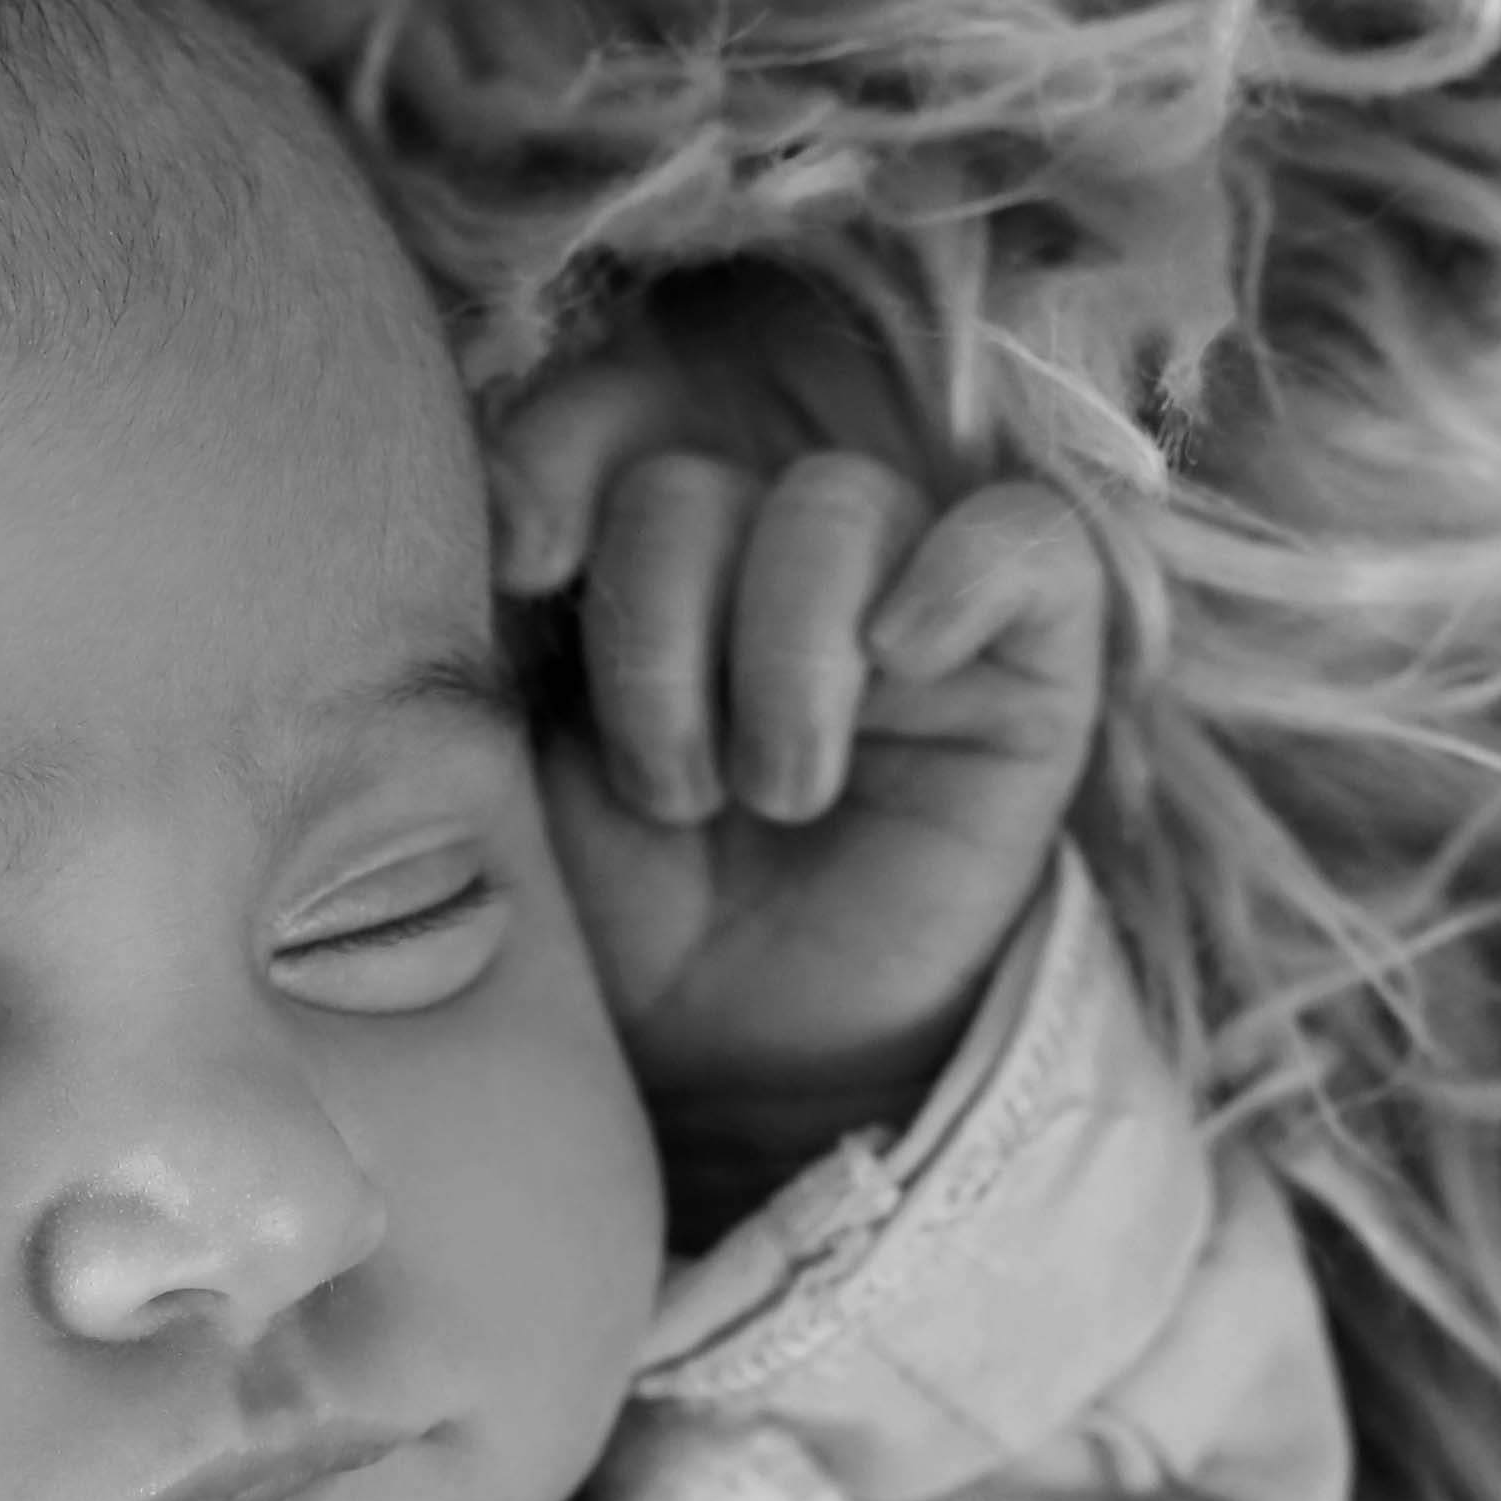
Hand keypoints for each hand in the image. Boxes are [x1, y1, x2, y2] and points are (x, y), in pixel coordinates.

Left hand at [487, 265, 1107, 1163]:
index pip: (599, 423)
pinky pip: (1026, 542)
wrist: (730, 1077)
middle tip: (669, 795)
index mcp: (626, 562)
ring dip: (777, 668)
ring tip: (770, 802)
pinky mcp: (1026, 666)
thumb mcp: (506, 780)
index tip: (524, 570)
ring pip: (834, 508)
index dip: (557, 465)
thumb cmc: (611, 931)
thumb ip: (477, 639)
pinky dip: (960, 578)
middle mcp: (762, 557)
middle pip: (690, 485)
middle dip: (654, 649)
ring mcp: (900, 599)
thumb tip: (474, 516)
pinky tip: (901, 663)